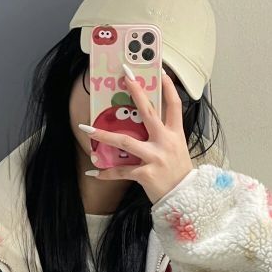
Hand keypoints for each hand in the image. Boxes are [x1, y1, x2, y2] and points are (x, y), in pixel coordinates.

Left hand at [78, 63, 193, 204]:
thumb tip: (148, 124)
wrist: (185, 199)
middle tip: (125, 76)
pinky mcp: (146, 173)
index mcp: (175, 134)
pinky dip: (106, 173)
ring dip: (103, 135)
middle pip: (148, 112)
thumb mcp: (178, 150)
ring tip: (87, 129)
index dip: (169, 88)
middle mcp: (165, 142)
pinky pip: (121, 171)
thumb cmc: (179, 174)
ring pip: (125, 141)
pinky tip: (94, 172)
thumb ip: (165, 136)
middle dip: (136, 91)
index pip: (174, 105)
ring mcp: (155, 157)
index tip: (162, 72)